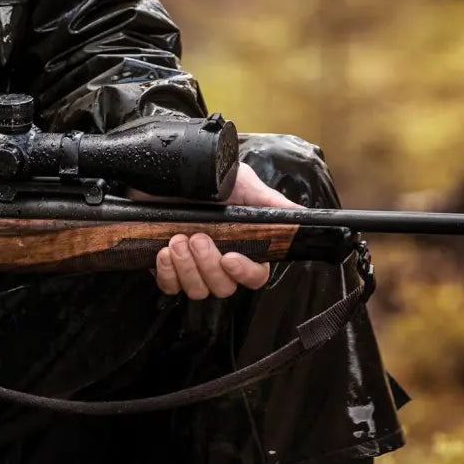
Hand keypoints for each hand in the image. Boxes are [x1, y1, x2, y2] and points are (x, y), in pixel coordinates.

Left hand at [146, 161, 301, 299]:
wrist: (162, 173)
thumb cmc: (203, 177)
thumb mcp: (239, 182)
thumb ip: (269, 201)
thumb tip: (301, 215)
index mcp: (242, 244)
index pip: (255, 274)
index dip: (244, 273)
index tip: (230, 258)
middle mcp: (219, 260)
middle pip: (224, 287)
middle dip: (209, 265)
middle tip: (197, 237)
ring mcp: (192, 267)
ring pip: (198, 291)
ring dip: (187, 268)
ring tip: (176, 239)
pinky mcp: (167, 267)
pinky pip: (170, 286)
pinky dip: (167, 273)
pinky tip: (163, 251)